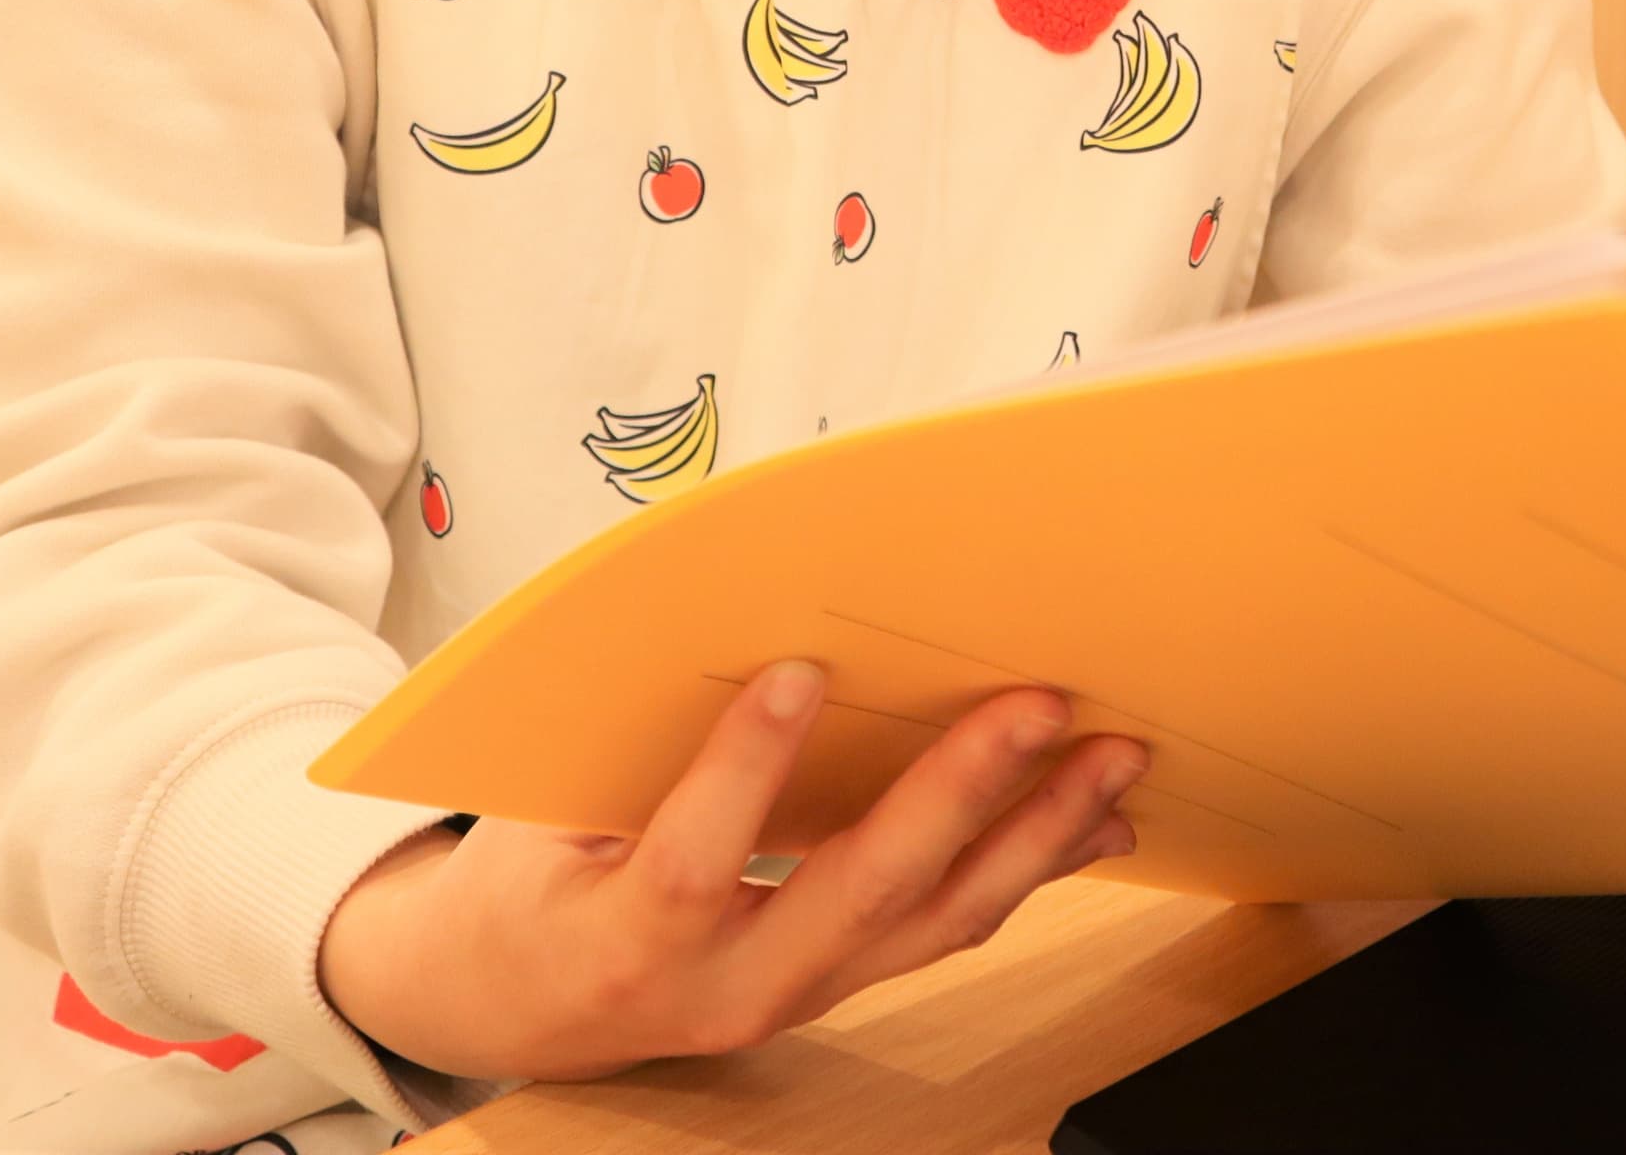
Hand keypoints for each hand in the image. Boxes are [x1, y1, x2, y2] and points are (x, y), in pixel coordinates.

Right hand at [315, 661, 1146, 1080]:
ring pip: (934, 920)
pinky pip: (947, 927)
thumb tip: (717, 620)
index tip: (799, 671)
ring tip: (1111, 759)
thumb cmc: (527, 886)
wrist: (514, 1006)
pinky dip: (1029, 867)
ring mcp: (797, 996)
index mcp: (626, 943)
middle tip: (1036, 705)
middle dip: (961, 792)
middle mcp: (726, 989)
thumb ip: (624, 747)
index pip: (692, 862)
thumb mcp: (535, 816)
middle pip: (859, 893)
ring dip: (1035, 835)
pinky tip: (1094, 821)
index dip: (746, 771)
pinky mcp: (843, 985)